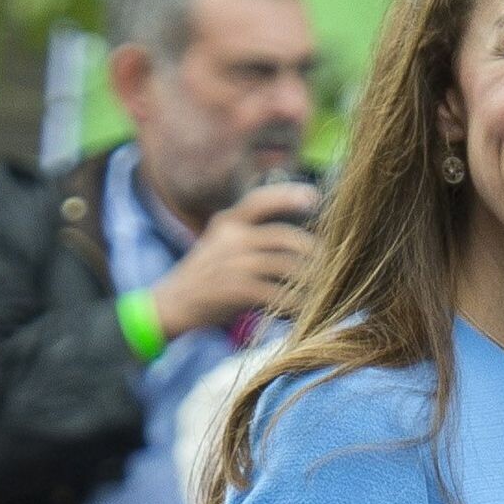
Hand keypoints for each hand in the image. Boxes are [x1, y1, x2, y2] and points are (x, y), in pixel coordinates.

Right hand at [151, 182, 318, 338]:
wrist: (173, 302)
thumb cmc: (206, 274)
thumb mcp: (221, 243)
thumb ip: (250, 234)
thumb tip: (294, 237)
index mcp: (228, 221)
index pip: (261, 200)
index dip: (289, 195)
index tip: (314, 197)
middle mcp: (232, 237)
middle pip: (284, 237)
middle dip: (312, 250)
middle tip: (330, 261)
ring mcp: (234, 263)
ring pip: (286, 265)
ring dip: (309, 279)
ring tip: (323, 288)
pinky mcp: (237, 289)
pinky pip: (277, 294)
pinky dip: (295, 303)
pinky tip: (304, 309)